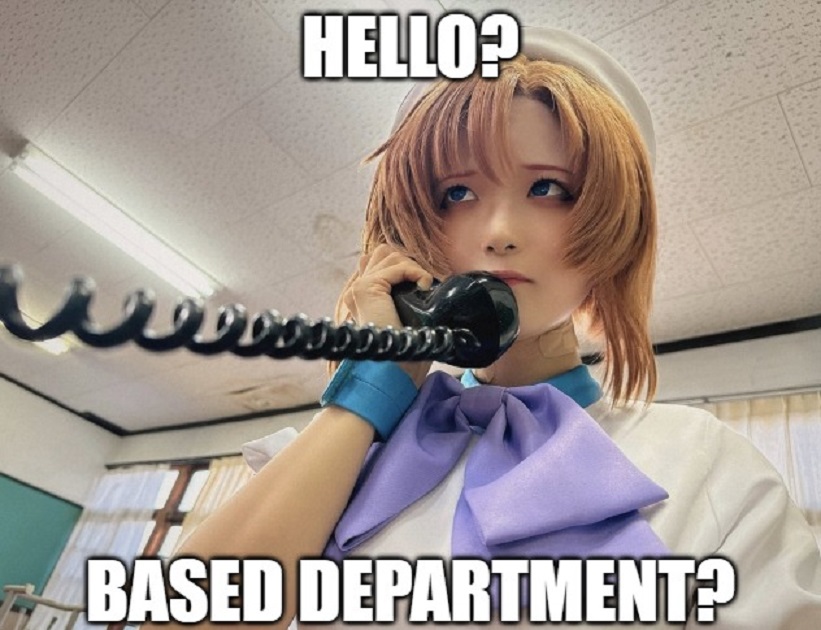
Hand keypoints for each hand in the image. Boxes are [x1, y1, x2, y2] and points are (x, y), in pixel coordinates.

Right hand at [341, 244, 434, 386]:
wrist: (394, 371)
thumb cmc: (405, 351)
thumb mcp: (407, 319)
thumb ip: (406, 298)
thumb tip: (423, 280)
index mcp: (364, 296)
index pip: (380, 260)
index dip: (403, 266)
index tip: (420, 283)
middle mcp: (358, 289)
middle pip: (384, 252)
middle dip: (408, 263)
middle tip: (421, 285)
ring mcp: (360, 288)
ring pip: (390, 255)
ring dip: (412, 267)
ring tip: (422, 288)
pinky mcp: (366, 289)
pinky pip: (396, 266)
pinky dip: (415, 272)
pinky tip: (424, 287)